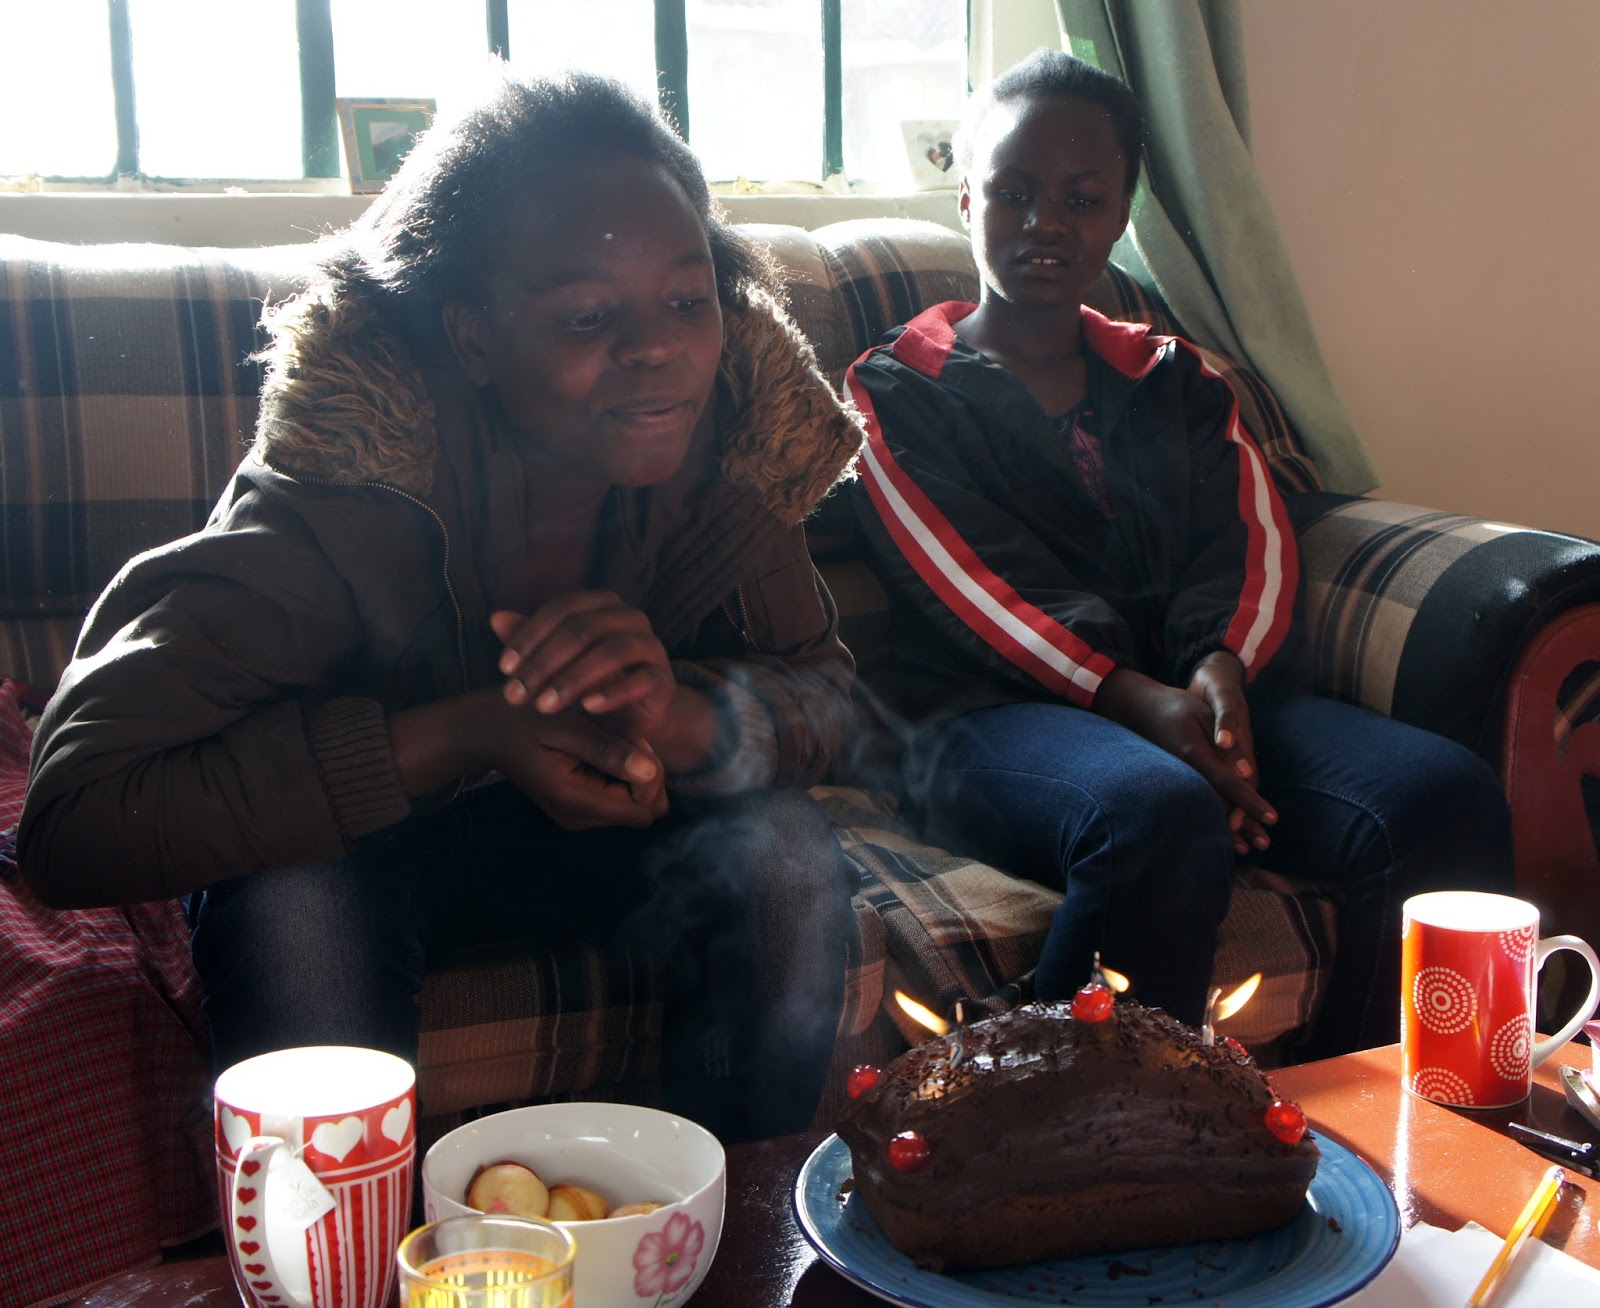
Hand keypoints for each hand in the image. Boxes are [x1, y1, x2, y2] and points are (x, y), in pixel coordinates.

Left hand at [491, 594, 675, 739]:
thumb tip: (495, 617)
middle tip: (515, 694)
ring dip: (573, 678)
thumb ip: (533, 641)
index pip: (562, 610)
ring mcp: (652, 646)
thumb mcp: (557, 663)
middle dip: (544, 662)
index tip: (503, 669)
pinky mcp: (665, 678)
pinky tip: (586, 708)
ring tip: (544, 706)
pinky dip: (612, 693)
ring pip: (612, 651)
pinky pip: (642, 680)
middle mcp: (631, 617)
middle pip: (584, 629)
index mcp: (603, 604)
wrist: (634, 717)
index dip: (530, 636)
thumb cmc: (591, 683)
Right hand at [496, 702, 667, 829]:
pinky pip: (616, 800)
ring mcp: (577, 815)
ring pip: (632, 807)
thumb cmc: (523, 719)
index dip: (650, 777)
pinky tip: (606, 749)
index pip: (642, 809)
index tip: (634, 742)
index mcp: (574, 801)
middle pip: (641, 811)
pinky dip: (621, 776)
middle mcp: (577, 817)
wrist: (486, 730)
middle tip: (628, 739)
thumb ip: (606, 750)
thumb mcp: (566, 726)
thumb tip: (649, 773)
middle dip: (646, 776)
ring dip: (634, 774)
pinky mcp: (576, 806)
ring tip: (614, 740)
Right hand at [1095, 666, 1275, 854]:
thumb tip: (1247, 774)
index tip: (1272, 819)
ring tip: (1245, 848)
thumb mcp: (1203, 714)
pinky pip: (1196, 801)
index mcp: (1194, 753)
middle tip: (1264, 844)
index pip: (1229, 783)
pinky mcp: (1173, 781)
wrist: (1136, 709)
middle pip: (1219, 803)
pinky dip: (1212, 817)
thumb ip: (1226, 744)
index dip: (1251, 802)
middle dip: (1243, 825)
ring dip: (1228, 828)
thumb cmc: (1176, 706)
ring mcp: (1176, 778)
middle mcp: (1184, 772)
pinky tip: (1222, 831)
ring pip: (1206, 807)